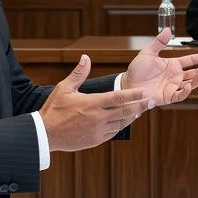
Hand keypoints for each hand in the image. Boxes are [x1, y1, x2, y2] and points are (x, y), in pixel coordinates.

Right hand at [39, 55, 154, 151]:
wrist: (45, 134)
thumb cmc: (54, 109)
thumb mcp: (64, 88)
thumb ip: (78, 73)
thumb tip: (86, 57)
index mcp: (92, 103)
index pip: (118, 97)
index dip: (134, 94)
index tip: (146, 92)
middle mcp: (98, 118)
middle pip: (125, 111)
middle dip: (140, 106)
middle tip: (152, 101)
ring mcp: (98, 131)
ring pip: (121, 123)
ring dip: (132, 117)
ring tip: (140, 110)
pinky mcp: (96, 140)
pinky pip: (113, 133)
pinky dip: (120, 126)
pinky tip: (124, 121)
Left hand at [122, 30, 197, 104]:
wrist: (127, 84)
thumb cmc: (137, 70)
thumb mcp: (147, 53)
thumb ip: (158, 42)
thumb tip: (168, 30)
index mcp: (172, 65)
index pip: (190, 61)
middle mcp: (175, 76)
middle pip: (195, 73)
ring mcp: (173, 86)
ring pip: (191, 84)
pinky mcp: (168, 96)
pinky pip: (180, 95)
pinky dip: (186, 91)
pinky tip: (189, 85)